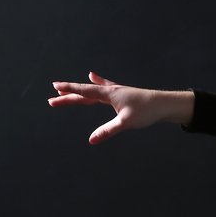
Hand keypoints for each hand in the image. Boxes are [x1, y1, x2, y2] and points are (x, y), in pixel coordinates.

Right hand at [47, 72, 192, 142]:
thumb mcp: (126, 123)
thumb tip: (92, 140)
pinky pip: (103, 88)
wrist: (164, 104)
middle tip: (51, 100)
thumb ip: (108, 131)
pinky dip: (96, 83)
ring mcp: (116, 92)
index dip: (69, 90)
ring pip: (91, 92)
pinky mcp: (121, 94)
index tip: (54, 87)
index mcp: (109, 94)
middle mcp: (110, 91)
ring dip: (77, 92)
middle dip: (67, 97)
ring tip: (63, 90)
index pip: (84, 91)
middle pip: (84, 93)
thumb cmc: (146, 111)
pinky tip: (93, 77)